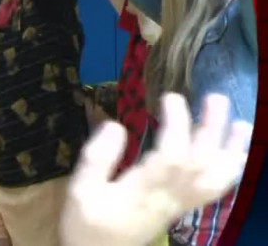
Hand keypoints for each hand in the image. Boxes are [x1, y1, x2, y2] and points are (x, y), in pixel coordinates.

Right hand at [60, 93, 250, 245]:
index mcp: (142, 191)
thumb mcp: (80, 189)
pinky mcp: (180, 208)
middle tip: (215, 98)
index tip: (170, 97)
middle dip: (211, 130)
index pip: (170, 156)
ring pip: (213, 179)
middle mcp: (167, 197)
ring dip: (230, 151)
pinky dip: (228, 172)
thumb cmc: (86, 223)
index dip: (177, 125)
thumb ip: (97, 158)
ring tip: (240, 124)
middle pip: (199, 164)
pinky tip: (233, 155)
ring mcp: (177, 204)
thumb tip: (114, 125)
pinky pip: (212, 192)